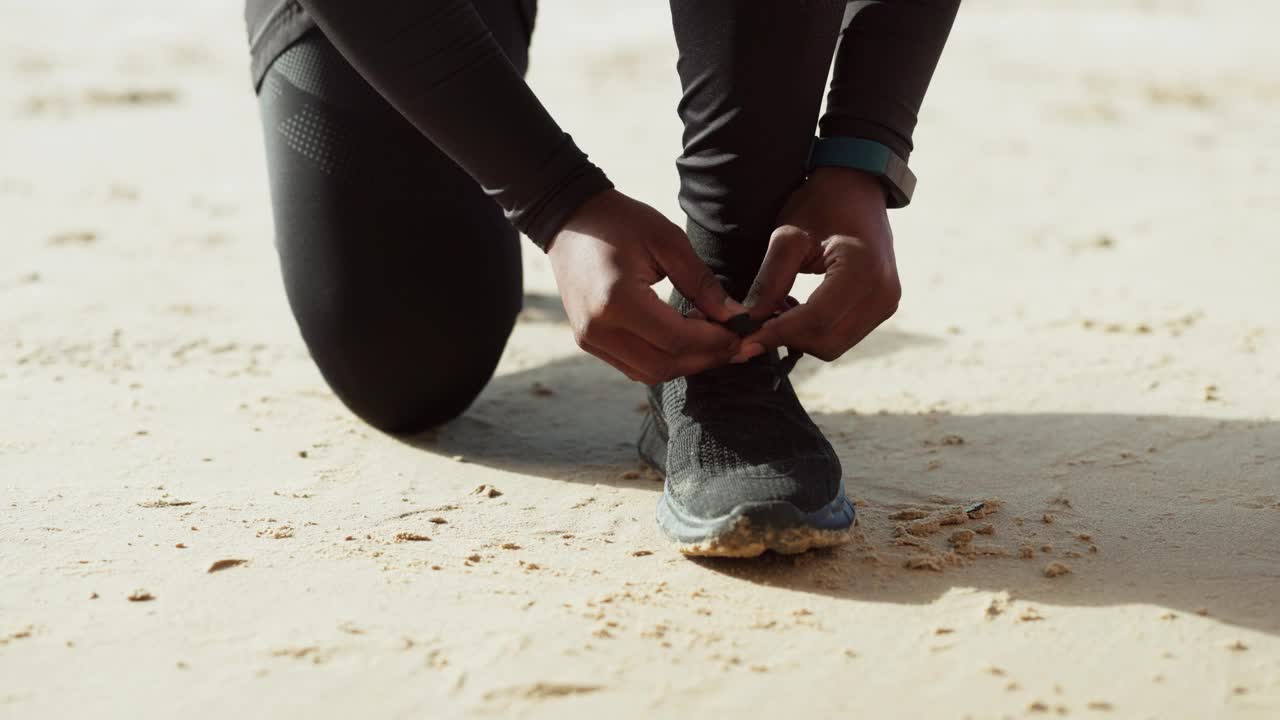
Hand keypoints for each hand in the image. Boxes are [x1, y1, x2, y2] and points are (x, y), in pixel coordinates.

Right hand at [547, 189, 746, 383]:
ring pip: (649, 373)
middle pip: (664, 365)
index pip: (676, 339)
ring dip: (685, 363)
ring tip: (712, 340)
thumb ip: (702, 283)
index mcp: (616, 300)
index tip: (741, 332)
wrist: (570, 219)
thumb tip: (735, 316)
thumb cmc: (621, 222)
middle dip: (705, 358)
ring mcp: (589, 339)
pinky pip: (633, 366)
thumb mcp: (668, 241)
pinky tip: (684, 339)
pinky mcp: (588, 342)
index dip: (714, 342)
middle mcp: (598, 329)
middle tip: (734, 343)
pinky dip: (664, 360)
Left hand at [738, 167, 900, 361]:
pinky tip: (796, 310)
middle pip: (826, 341)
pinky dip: (816, 332)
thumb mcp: (788, 236)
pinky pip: (844, 336)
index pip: (815, 319)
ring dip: (800, 337)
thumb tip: (748, 322)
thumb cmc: (822, 203)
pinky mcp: (883, 307)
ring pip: (834, 345)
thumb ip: (770, 281)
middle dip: (787, 338)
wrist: (859, 188)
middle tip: (755, 324)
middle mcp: (883, 292)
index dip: (776, 333)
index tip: (743, 338)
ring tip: (776, 311)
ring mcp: (887, 302)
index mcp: (862, 269)